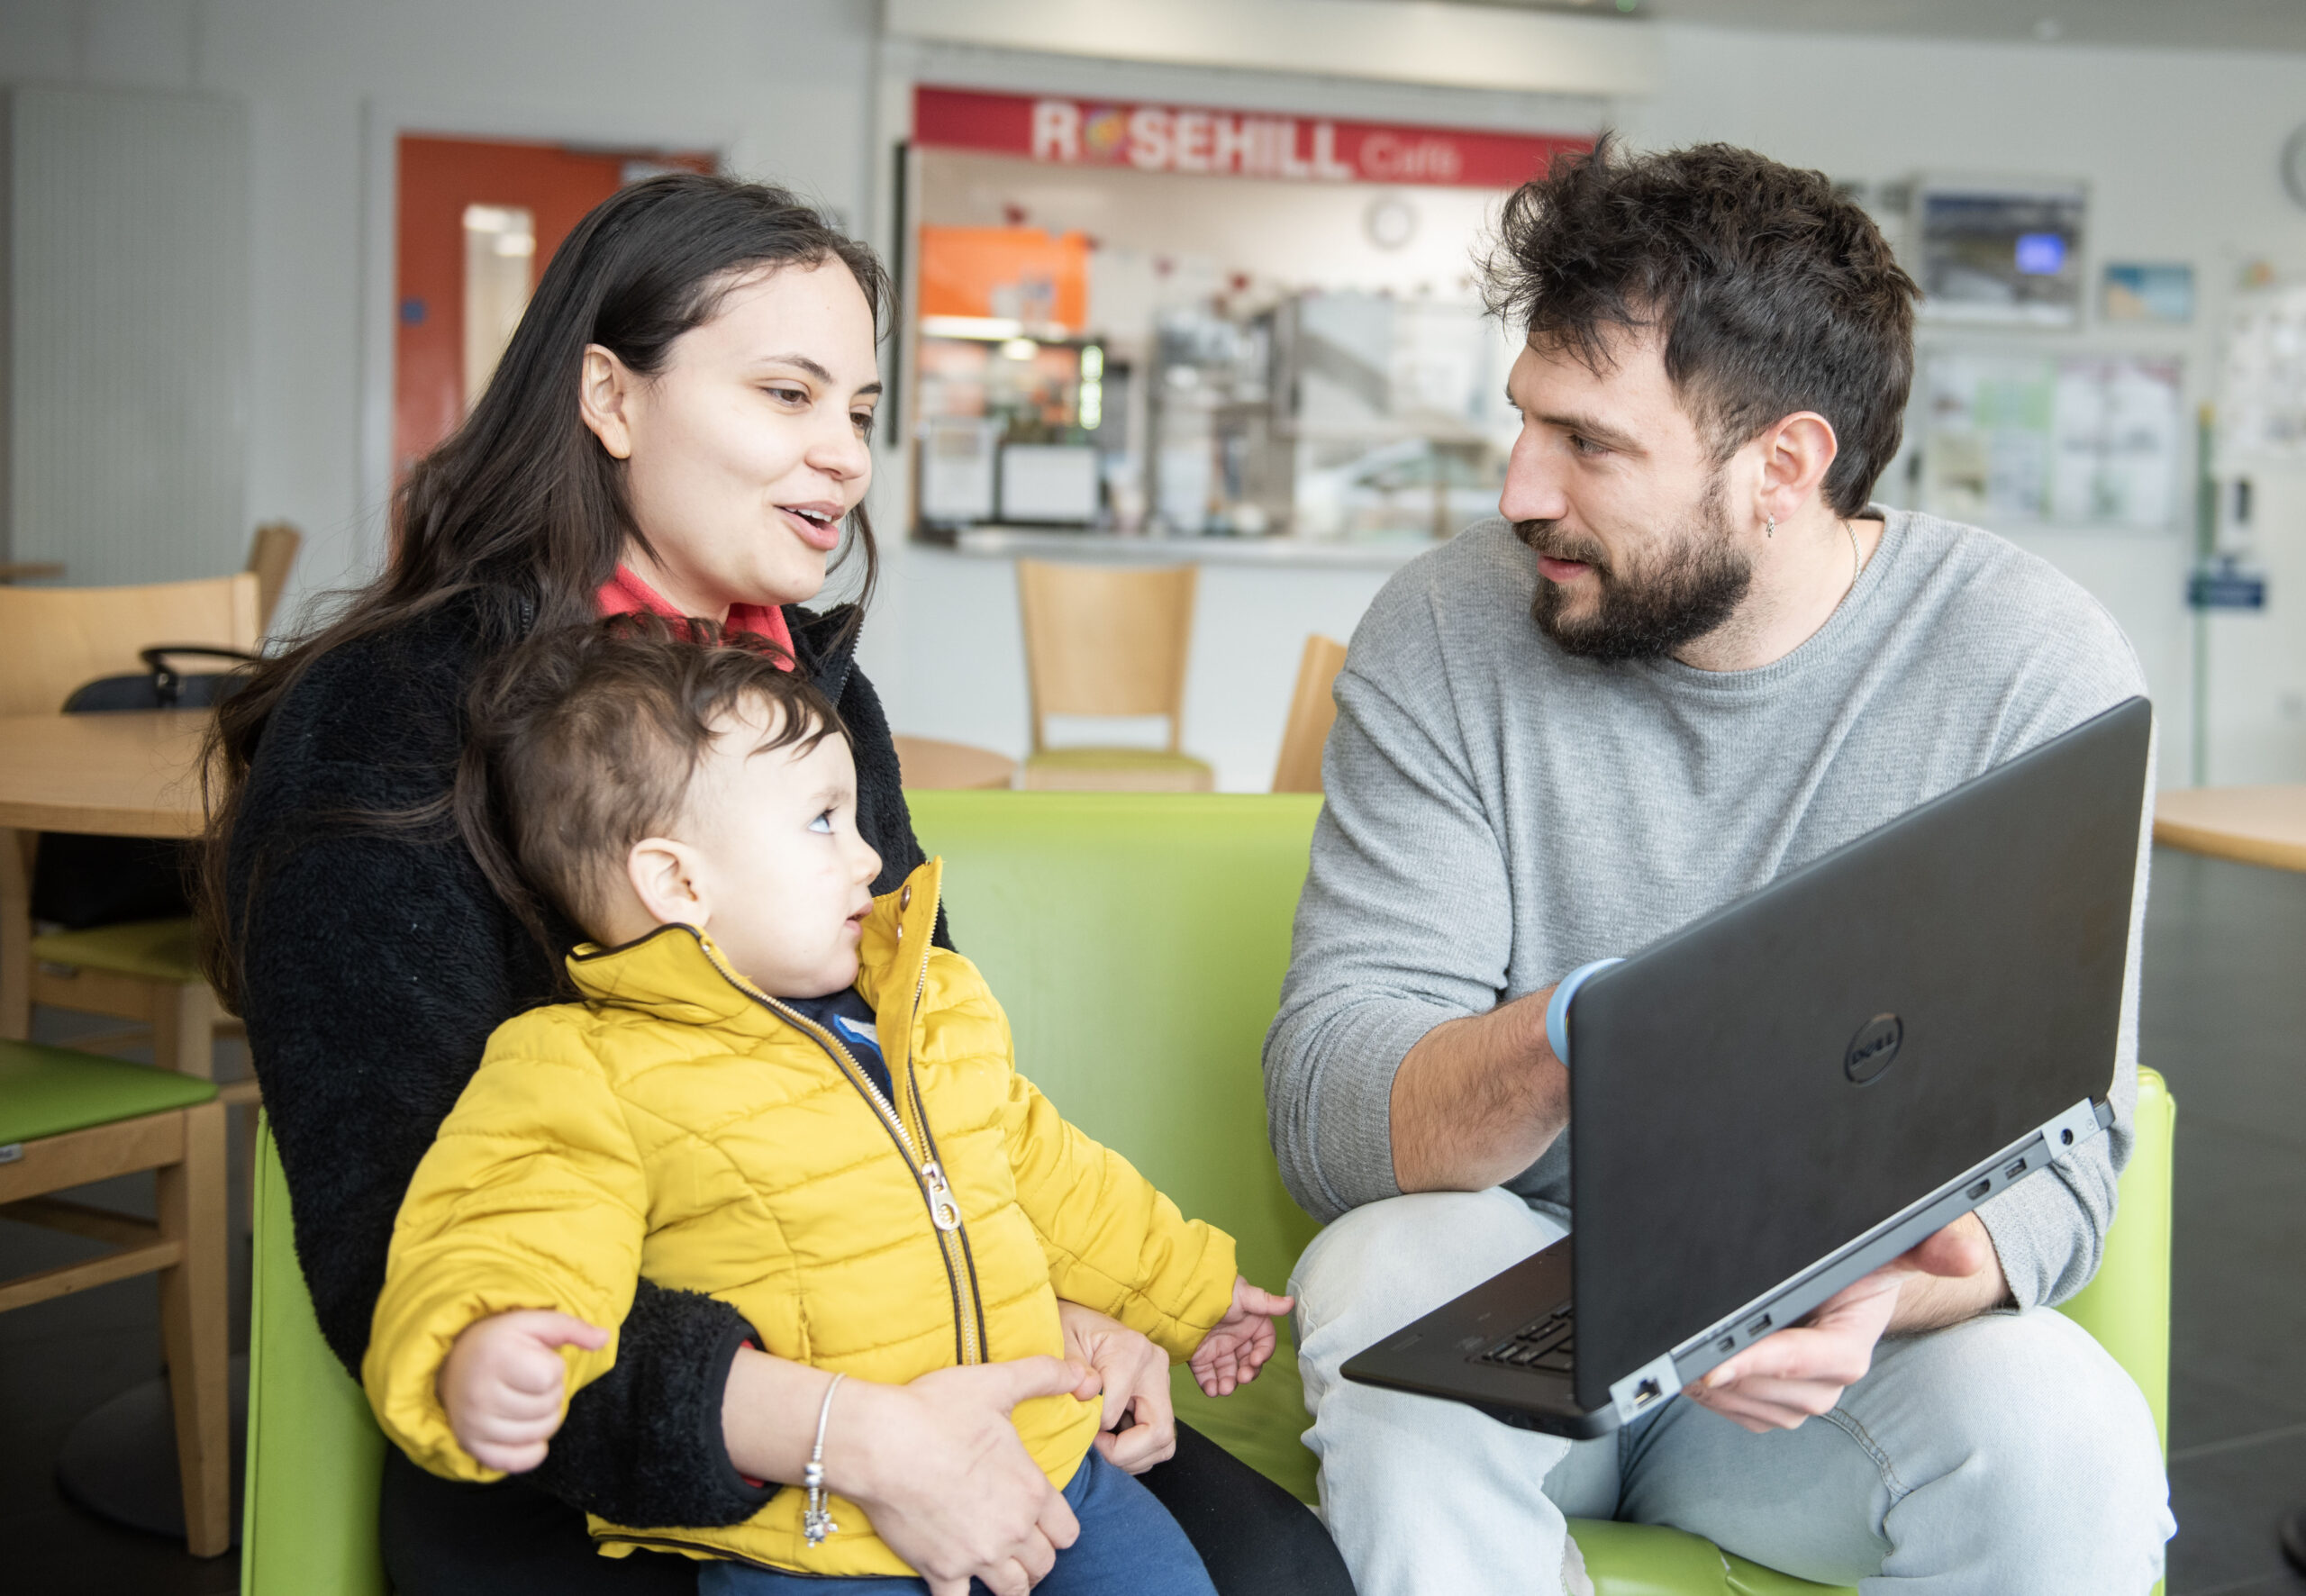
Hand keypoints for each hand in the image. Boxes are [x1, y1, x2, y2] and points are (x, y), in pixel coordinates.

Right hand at [436, 1309, 607, 1472]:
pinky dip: (531, 1450)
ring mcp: (474, 1425)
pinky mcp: (472, 1447)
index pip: (550, 1377)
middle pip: (548, 1408)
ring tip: (525, 1399)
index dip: (553, 1368)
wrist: (454, 1362)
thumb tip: (604, 1337)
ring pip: (539, 1434)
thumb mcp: (534, 1322)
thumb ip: (572, 1327)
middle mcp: (479, 1395)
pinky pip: (518, 1462)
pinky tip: (525, 1428)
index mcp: (495, 1358)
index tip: (535, 1360)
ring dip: (544, 1417)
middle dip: (550, 1393)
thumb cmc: (501, 1341)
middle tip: (529, 1381)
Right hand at [834, 1356, 1090, 1595]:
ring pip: (1014, 1590)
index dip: (1057, 1527)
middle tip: (1019, 1544)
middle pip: (1043, 1563)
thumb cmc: (936, 1410)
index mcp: (1031, 1491)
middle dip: (1035, 1555)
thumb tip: (1082, 1373)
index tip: (1042, 1521)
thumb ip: (1044, 1375)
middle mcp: (1012, 1529)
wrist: (879, 1441)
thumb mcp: (997, 1383)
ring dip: (1011, 1581)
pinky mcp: (941, 1570)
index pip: (1067, 1531)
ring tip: (999, 1569)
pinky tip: (960, 1586)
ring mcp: (977, 1555)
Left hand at [1057, 1300, 1175, 1473]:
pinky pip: (1159, 1439)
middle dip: (1122, 1455)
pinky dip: (1137, 1451)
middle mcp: (1155, 1366)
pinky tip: (1112, 1439)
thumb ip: (1071, 1368)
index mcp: (1132, 1351)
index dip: (1091, 1431)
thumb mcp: (1061, 1341)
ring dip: (1131, 1457)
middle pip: (1158, 1434)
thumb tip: (1088, 1393)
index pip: (1114, 1414)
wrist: (1079, 1320)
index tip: (1074, 1426)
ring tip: (1102, 1445)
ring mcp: (1161, 1382)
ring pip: (1163, 1443)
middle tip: (1095, 1448)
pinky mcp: (1159, 1396)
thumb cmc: (1067, 1328)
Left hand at [1189, 1278, 1294, 1397]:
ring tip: (1224, 1389)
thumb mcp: (1243, 1294)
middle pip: (1247, 1362)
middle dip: (1246, 1372)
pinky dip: (1209, 1385)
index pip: (1263, 1343)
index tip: (1255, 1359)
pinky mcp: (1199, 1356)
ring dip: (1228, 1383)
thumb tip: (1291, 1302)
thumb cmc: (1217, 1290)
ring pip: (1228, 1372)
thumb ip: (1267, 1303)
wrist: (1183, 1293)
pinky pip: (1206, 1374)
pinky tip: (1211, 1390)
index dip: (1262, 1353)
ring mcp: (1217, 1348)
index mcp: (1250, 1324)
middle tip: (1242, 1377)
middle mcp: (1235, 1339)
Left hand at [1688, 1213, 2005, 1433]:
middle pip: (1762, 1387)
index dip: (1758, 1363)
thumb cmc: (1865, 1270)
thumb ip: (1929, 1246)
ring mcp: (1798, 1403)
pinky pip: (1733, 1412)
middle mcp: (1825, 1386)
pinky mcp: (1773, 1410)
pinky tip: (1696, 1365)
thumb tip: (1968, 1252)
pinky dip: (1709, 1394)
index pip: (1801, 1362)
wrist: (1852, 1293)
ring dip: (1708, 1384)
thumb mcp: (1894, 1247)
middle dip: (1721, 1368)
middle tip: (1678, 1345)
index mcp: (1849, 1349)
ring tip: (1681, 1350)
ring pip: (1742, 1403)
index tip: (1715, 1364)